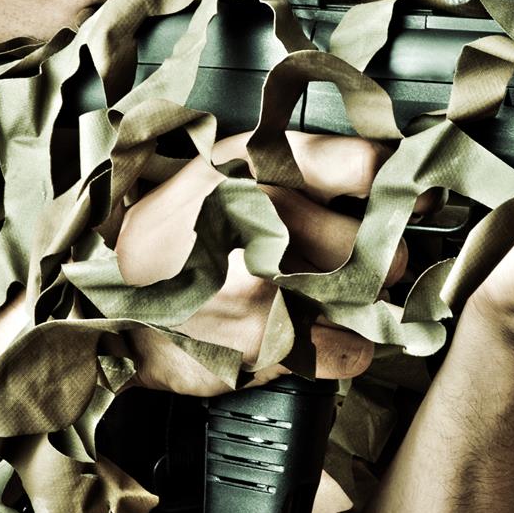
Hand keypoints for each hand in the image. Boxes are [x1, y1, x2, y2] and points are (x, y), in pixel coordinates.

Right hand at [112, 131, 406, 393]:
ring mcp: (264, 278)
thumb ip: (296, 164)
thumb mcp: (219, 169)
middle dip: (382, 262)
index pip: (367, 166)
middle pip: (380, 245)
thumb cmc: (169, 229)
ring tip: (328, 302)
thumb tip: (392, 173)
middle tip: (365, 268)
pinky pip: (348, 351)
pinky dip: (343, 350)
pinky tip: (312, 336)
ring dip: (363, 308)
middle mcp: (263, 212)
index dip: (402, 188)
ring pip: (370, 300)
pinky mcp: (261, 336)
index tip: (415, 204)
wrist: (98, 292)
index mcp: (256, 161)